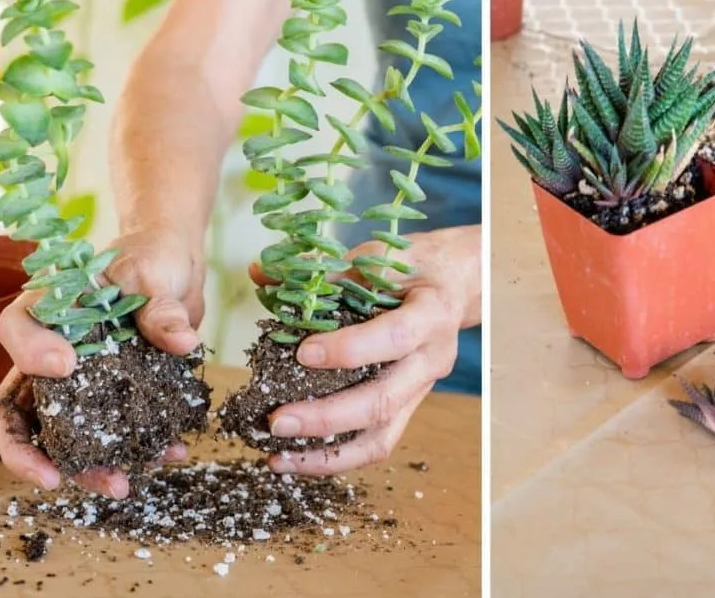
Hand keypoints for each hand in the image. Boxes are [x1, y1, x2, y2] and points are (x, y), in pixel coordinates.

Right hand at [0, 225, 206, 497]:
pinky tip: (169, 453)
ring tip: (122, 484)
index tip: (66, 366)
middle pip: (20, 408)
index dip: (31, 353)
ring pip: (64, 433)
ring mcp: (79, 380)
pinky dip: (137, 448)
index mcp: (47, 308)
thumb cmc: (152, 261)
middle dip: (35, 451)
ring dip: (87, 465)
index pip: (16, 330)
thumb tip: (181, 341)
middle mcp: (50, 350)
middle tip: (59, 479)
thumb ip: (161, 309)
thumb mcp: (157, 276)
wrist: (176, 273)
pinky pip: (113, 432)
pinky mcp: (112, 396)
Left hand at [247, 224, 480, 475]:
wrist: (453, 285)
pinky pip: (376, 443)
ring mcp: (422, 390)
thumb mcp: (376, 255)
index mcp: (431, 315)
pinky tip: (295, 458)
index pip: (395, 338)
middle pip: (384, 401)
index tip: (302, 352)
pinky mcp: (409, 407)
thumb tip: (261, 276)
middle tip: (276, 420)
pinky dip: (335, 458)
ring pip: (381, 437)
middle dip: (326, 417)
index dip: (350, 349)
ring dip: (328, 454)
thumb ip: (325, 273)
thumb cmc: (412, 267)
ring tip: (279, 458)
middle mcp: (431, 359)